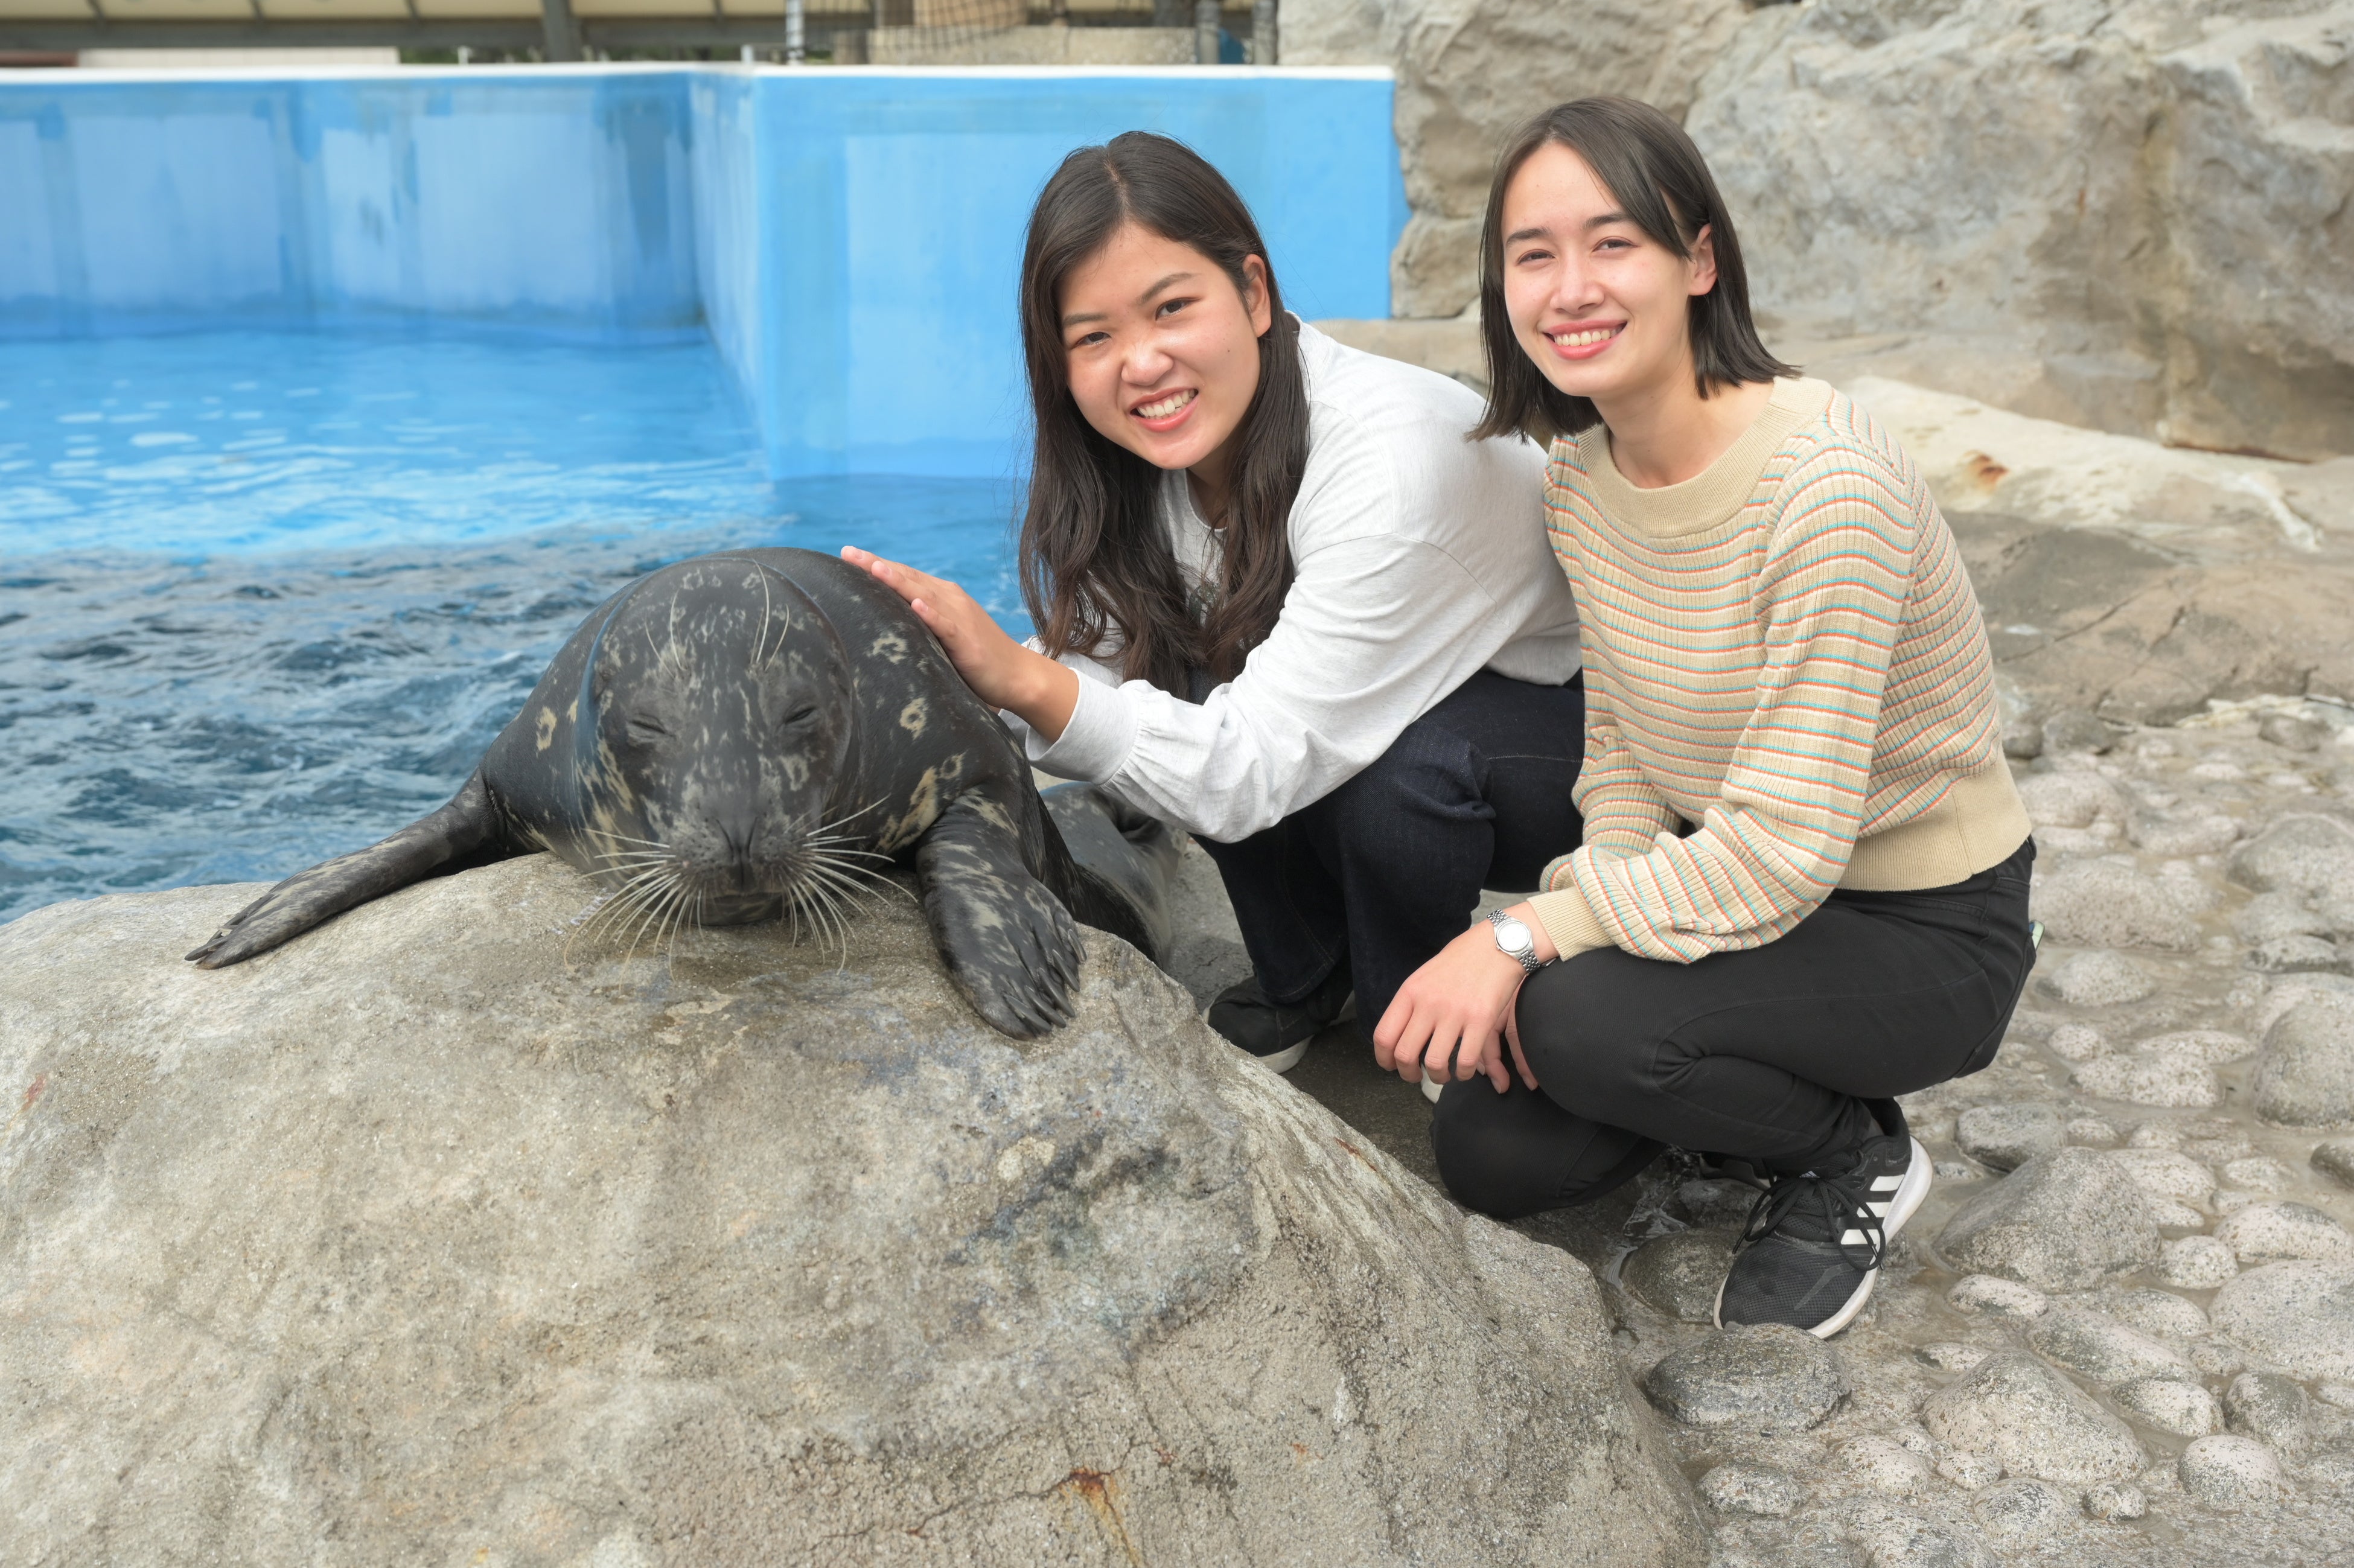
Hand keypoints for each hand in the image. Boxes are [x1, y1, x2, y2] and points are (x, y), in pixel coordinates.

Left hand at [841, 546, 1079, 741]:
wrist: (1017, 674)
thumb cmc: (976, 658)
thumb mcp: (942, 634)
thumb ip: (918, 624)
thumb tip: (881, 623)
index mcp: (941, 596)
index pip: (903, 575)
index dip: (875, 564)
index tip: (846, 555)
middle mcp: (949, 599)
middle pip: (908, 578)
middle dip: (876, 565)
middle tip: (847, 554)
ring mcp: (959, 618)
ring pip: (924, 595)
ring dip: (899, 581)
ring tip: (874, 568)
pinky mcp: (967, 641)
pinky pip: (947, 625)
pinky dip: (932, 614)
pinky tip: (916, 605)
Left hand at [1373, 916, 1541, 1094]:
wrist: (1499, 944)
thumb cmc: (1463, 959)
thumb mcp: (1426, 974)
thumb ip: (1413, 1001)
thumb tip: (1401, 1031)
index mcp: (1411, 991)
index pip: (1384, 1035)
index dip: (1384, 1059)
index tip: (1391, 1066)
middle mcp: (1429, 1003)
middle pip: (1405, 1054)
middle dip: (1408, 1074)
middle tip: (1416, 1077)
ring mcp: (1455, 1013)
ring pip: (1434, 1063)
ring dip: (1437, 1077)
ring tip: (1443, 1075)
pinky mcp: (1481, 1020)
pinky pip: (1465, 1060)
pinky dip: (1463, 1073)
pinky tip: (1464, 1070)